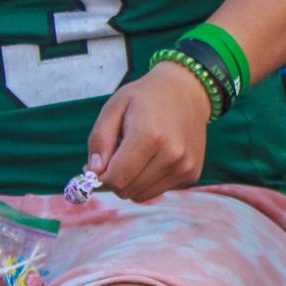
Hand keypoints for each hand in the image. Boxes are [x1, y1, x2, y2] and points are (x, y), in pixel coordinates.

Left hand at [87, 62, 211, 202]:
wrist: (188, 90)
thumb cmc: (146, 97)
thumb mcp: (114, 107)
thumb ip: (99, 141)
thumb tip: (93, 173)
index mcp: (150, 136)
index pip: (116, 179)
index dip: (98, 178)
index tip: (93, 167)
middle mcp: (172, 155)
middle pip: (127, 190)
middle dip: (113, 179)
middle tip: (113, 158)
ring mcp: (185, 166)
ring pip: (141, 195)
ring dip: (130, 182)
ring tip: (134, 156)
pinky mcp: (192, 173)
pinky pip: (157, 191)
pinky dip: (147, 181)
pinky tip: (152, 159)